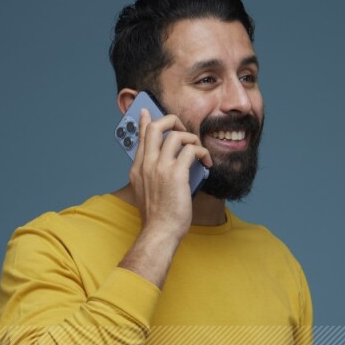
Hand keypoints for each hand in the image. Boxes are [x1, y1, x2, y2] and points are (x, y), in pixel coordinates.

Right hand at [129, 108, 212, 241]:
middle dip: (172, 121)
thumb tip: (164, 169)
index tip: (148, 112)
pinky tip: (207, 162)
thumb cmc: (157, 218)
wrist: (159, 232)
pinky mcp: (176, 174)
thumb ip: (151, 177)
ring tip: (199, 151)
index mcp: (138, 169)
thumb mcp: (146, 194)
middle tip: (184, 130)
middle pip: (156, 126)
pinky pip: (192, 150)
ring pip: (176, 135)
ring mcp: (160, 168)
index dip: (146, 121)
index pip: (141, 136)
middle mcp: (147, 164)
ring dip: (192, 138)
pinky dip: (202, 152)